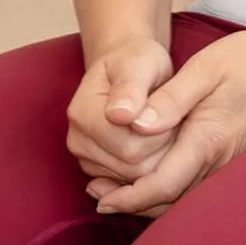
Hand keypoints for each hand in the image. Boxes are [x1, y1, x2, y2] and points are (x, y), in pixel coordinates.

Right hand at [66, 36, 176, 199]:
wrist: (126, 69)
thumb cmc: (136, 62)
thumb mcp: (140, 62)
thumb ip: (132, 86)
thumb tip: (120, 115)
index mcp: (82, 112)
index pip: (129, 144)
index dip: (158, 129)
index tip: (166, 104)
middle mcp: (77, 141)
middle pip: (132, 164)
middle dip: (161, 142)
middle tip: (168, 113)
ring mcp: (86, 159)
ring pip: (135, 177)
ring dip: (158, 153)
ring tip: (161, 123)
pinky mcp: (98, 171)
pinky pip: (132, 182)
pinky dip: (150, 163)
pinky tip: (154, 139)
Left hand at [88, 29, 245, 217]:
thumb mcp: (206, 68)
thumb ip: (170, 98)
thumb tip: (134, 124)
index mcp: (208, 139)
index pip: (162, 183)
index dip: (129, 197)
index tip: (102, 199)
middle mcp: (218, 161)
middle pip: (168, 199)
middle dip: (131, 203)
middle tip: (98, 196)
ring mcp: (228, 164)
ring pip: (181, 196)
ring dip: (147, 197)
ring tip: (114, 190)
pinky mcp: (233, 159)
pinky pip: (194, 186)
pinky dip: (168, 188)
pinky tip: (153, 175)